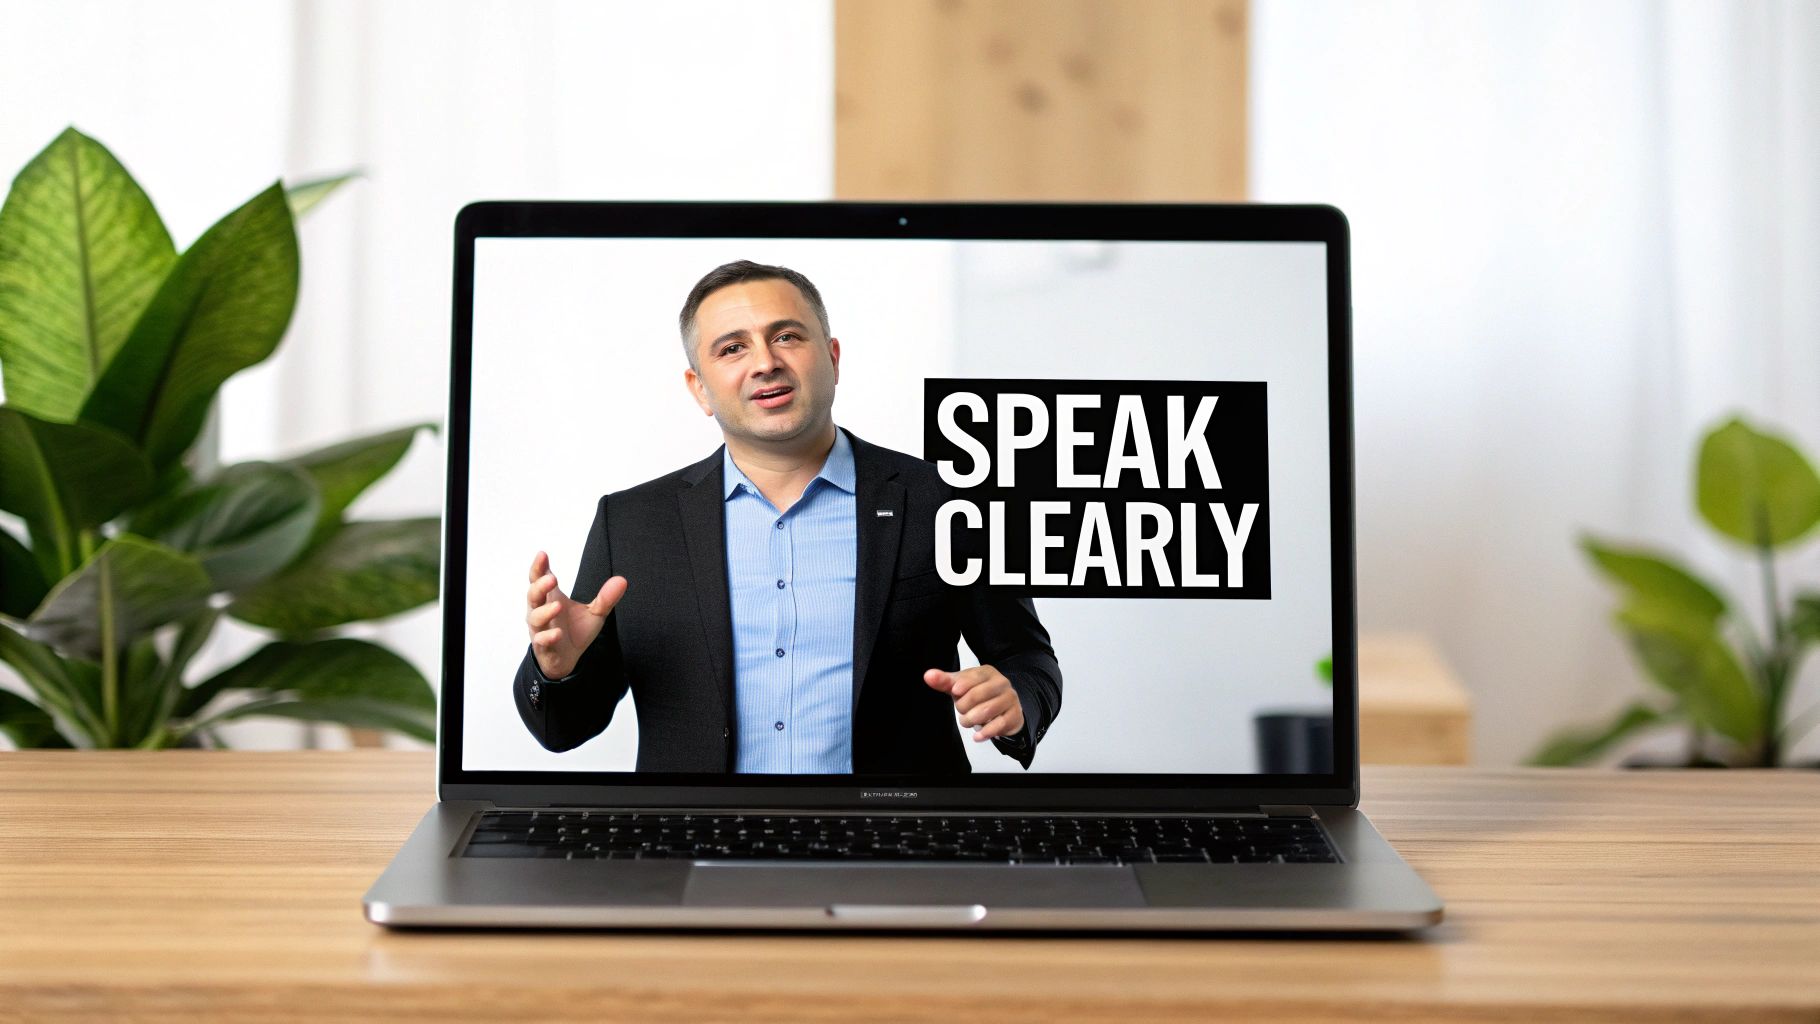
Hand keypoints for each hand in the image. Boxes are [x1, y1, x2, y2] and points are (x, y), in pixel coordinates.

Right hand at [525, 550, 626, 679]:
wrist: (567, 659)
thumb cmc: (575, 630)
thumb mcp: (594, 613)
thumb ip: (606, 598)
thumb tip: (622, 580)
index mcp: (550, 597)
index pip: (538, 579)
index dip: (538, 567)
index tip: (542, 554)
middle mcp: (541, 611)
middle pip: (533, 595)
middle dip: (540, 586)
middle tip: (552, 578)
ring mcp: (540, 629)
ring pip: (535, 618)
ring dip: (545, 611)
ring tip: (558, 606)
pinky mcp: (543, 646)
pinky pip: (541, 640)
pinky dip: (548, 636)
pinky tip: (557, 633)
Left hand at [923, 665, 1023, 742]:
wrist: (1003, 709)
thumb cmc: (978, 695)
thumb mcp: (960, 687)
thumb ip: (945, 681)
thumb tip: (928, 675)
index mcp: (987, 673)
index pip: (974, 677)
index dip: (963, 685)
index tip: (955, 692)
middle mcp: (1001, 683)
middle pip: (978, 695)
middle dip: (963, 706)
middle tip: (961, 711)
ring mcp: (1010, 699)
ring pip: (987, 710)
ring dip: (971, 720)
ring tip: (967, 721)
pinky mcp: (1014, 715)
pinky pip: (1000, 724)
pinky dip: (985, 732)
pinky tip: (978, 736)